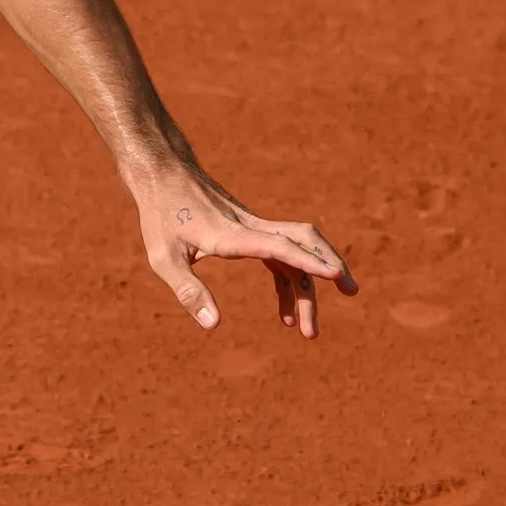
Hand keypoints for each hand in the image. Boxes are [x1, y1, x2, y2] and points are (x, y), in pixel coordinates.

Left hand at [131, 166, 356, 335]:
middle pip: (302, 244)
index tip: (336, 275)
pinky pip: (280, 255)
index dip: (309, 261)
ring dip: (306, 286)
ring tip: (306, 328)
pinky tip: (284, 310)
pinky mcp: (250, 230)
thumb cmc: (160, 217)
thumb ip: (188, 291)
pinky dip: (287, 280)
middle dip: (326, 271)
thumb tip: (213, 325)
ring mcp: (254, 227)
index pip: (280, 247)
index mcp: (231, 235)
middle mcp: (251, 227)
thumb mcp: (163, 258)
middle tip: (345, 299)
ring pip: (296, 250)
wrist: (163, 177)